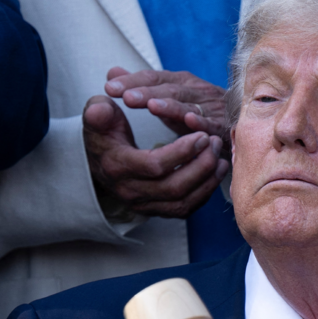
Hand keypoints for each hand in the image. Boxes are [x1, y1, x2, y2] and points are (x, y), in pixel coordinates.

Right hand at [83, 94, 228, 219]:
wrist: (99, 158)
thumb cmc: (104, 132)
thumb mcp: (97, 116)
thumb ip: (99, 111)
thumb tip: (100, 108)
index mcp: (117, 166)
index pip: (155, 165)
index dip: (182, 151)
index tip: (202, 134)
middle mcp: (130, 191)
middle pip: (174, 188)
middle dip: (201, 165)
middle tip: (214, 142)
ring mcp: (144, 204)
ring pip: (183, 202)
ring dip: (207, 180)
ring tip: (220, 157)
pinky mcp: (156, 210)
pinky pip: (185, 208)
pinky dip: (204, 193)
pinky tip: (215, 173)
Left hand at [105, 67, 227, 138]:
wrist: (241, 122)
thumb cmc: (198, 111)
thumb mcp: (166, 99)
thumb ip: (140, 86)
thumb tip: (111, 71)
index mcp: (181, 83)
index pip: (154, 78)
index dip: (133, 81)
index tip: (110, 88)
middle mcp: (196, 91)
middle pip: (169, 90)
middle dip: (147, 92)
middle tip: (126, 96)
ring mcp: (212, 107)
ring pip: (189, 105)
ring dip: (172, 105)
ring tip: (152, 106)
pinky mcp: (225, 126)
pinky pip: (213, 124)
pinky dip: (202, 122)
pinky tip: (190, 121)